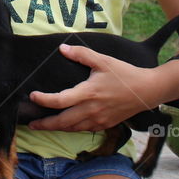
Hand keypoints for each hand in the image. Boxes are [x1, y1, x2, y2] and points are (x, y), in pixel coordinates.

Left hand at [27, 44, 156, 131]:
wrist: (146, 91)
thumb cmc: (124, 74)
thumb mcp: (103, 60)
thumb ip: (81, 54)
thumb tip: (63, 48)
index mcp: (89, 93)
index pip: (60, 101)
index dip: (44, 100)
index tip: (33, 96)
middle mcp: (91, 109)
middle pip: (62, 122)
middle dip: (45, 124)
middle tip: (31, 124)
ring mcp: (98, 119)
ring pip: (72, 128)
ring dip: (57, 128)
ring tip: (44, 126)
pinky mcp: (105, 125)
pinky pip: (84, 130)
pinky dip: (72, 128)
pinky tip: (66, 125)